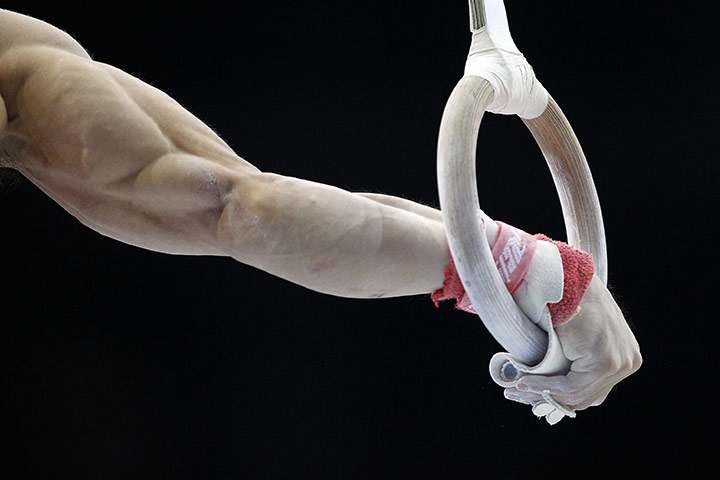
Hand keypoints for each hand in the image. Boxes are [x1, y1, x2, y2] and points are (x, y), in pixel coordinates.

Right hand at [503, 275, 641, 421]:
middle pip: (585, 396)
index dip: (559, 398)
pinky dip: (543, 386)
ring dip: (540, 393)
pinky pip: (570, 386)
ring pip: (575, 394)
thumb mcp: (576, 333)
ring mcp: (620, 363)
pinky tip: (523, 381)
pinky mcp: (605, 363)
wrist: (563, 278)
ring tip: (515, 389)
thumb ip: (574, 358)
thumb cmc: (564, 298)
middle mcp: (628, 361)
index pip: (593, 391)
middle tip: (517, 394)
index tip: (531, 396)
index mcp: (626, 355)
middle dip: (547, 399)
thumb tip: (550, 386)